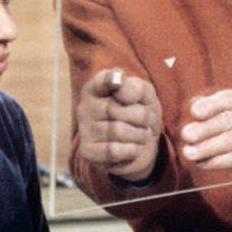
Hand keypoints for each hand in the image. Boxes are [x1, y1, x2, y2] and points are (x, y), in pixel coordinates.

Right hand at [77, 68, 162, 182]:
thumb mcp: (145, 96)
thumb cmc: (140, 113)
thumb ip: (136, 86)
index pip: (103, 80)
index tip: (120, 80)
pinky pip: (113, 151)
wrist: (140, 145)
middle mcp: (85, 107)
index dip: (113, 79)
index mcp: (96, 88)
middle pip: (116, 109)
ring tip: (142, 134)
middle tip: (147, 120)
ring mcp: (84, 130)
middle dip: (142, 116)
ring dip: (139, 134)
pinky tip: (133, 147)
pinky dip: (132, 150)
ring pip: (117, 131)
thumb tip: (120, 87)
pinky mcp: (87, 152)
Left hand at [181, 89, 231, 199]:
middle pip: (228, 119)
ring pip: (231, 140)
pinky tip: (202, 164)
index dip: (210, 104)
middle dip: (204, 128)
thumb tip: (194, 105)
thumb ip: (211, 110)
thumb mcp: (228, 119)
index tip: (194, 112)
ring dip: (206, 147)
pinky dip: (216, 161)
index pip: (229, 98)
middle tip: (186, 135)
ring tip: (188, 153)